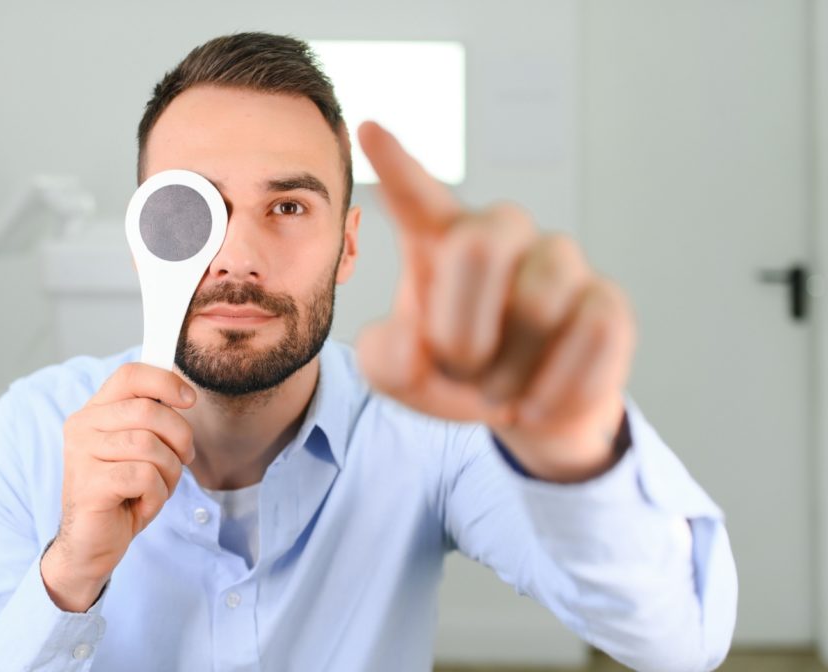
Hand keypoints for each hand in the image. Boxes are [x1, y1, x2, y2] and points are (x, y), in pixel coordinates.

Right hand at [40, 363, 196, 610]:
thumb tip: (183, 393)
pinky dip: (156, 494)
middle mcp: (82, 427)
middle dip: (179, 438)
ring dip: (169, 472)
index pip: (130, 374)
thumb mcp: (140, 450)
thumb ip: (152, 420)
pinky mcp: (90, 484)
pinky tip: (142, 504)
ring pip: (150, 446)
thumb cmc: (122, 495)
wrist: (91, 545)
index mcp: (94, 411)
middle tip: (182, 460)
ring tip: (158, 487)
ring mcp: (81, 455)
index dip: (166, 382)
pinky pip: (144, 477)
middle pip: (149, 410)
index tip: (189, 400)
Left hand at [355, 121, 635, 482]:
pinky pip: (591, 334)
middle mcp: (503, 236)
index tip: (368, 130)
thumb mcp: (404, 376)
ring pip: (539, 302)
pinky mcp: (607, 302)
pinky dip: (556, 387)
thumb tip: (416, 339)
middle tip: (458, 369)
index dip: (397, 166)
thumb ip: (386, 358)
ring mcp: (560, 263)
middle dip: (459, 326)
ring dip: (508, 369)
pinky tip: (537, 403)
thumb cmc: (458, 376)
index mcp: (442, 242)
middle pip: (478, 245)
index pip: (418, 196)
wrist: (527, 412)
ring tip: (499, 391)